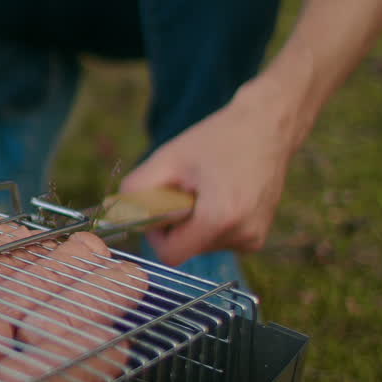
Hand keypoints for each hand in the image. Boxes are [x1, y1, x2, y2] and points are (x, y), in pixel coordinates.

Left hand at [119, 82, 299, 266]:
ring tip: (207, 188)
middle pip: (185, 249)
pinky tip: (220, 194)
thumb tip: (115, 215)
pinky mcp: (257, 238)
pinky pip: (217, 240)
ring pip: (200, 245)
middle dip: (176, 224)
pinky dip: (210, 222)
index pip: (170, 254)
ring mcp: (253, 240)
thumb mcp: (167, 159)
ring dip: (193, 221)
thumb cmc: (217, 139)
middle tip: (187, 188)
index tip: (161, 206)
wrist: (267, 127)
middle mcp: (242, 236)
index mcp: (220, 219)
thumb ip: (136, 191)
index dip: (157, 233)